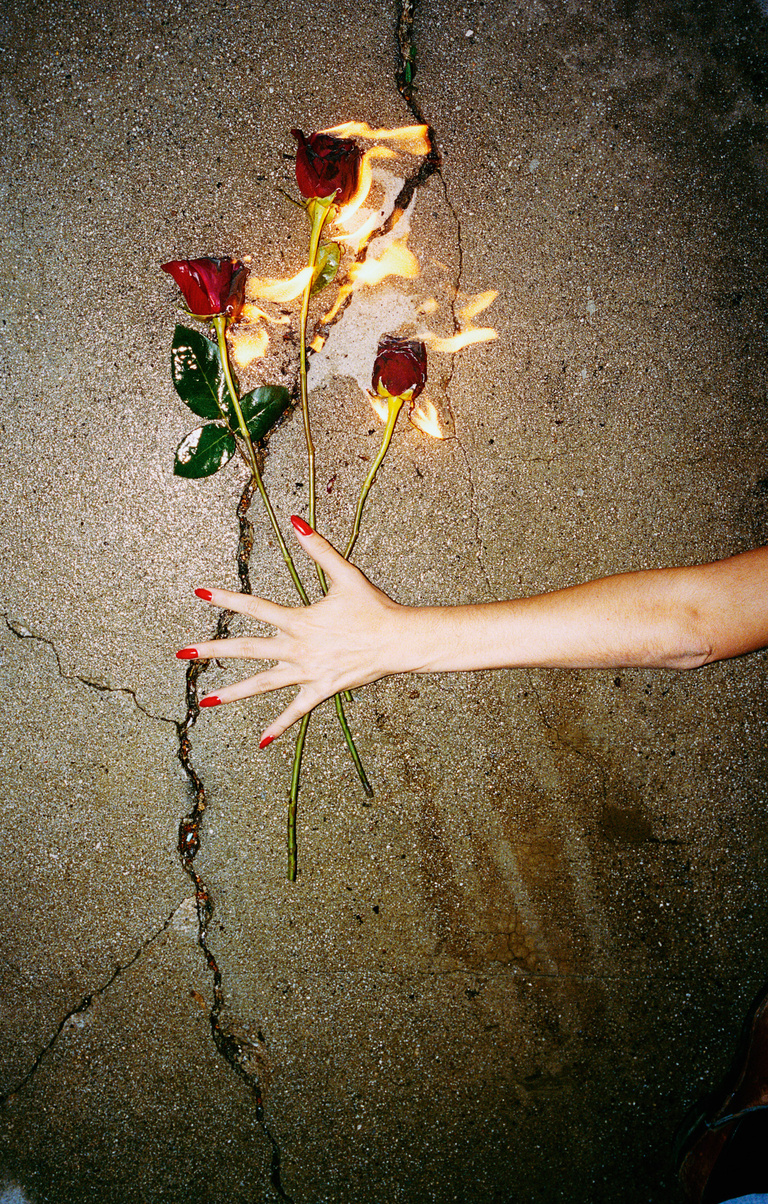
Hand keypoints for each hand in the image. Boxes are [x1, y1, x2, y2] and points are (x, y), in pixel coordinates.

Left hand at [177, 520, 405, 743]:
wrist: (398, 641)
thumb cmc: (374, 607)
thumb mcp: (346, 574)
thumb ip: (319, 548)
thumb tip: (296, 521)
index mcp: (299, 620)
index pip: (254, 607)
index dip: (226, 598)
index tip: (200, 593)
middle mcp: (297, 648)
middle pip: (246, 649)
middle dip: (212, 650)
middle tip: (182, 653)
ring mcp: (306, 672)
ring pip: (262, 685)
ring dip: (233, 694)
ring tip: (205, 703)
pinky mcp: (320, 690)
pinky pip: (295, 711)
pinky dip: (278, 727)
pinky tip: (261, 742)